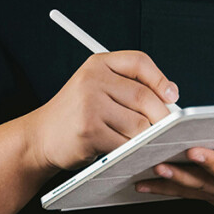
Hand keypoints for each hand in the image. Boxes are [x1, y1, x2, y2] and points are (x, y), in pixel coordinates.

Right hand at [25, 51, 178, 172]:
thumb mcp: (96, 87)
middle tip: (167, 128)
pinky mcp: (89, 132)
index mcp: (97, 64)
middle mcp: (92, 80)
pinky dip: (131, 152)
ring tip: (138, 141)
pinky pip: (125, 144)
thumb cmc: (76, 113)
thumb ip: (128, 86)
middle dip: (161, 116)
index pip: (138, 61)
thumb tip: (170, 96)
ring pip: (139, 124)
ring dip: (145, 137)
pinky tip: (123, 151)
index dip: (160, 78)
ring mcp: (89, 105)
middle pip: (144, 96)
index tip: (172, 96)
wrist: (40, 136)